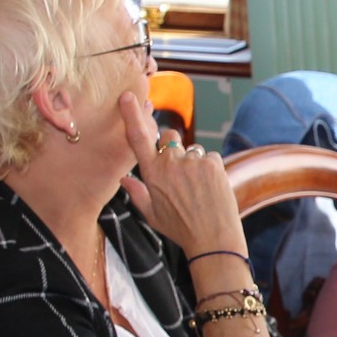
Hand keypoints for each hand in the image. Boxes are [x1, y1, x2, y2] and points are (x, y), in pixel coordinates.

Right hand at [116, 92, 242, 253]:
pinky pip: (209, 157)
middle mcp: (170, 162)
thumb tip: (124, 179)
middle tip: (180, 173)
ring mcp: (193, 160)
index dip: (132, 114)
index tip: (128, 96)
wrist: (213, 239)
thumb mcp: (152, 215)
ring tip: (198, 189)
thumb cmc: (180, 229)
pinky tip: (211, 188)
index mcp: (151, 173)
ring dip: (193, 162)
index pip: (137, 137)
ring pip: (191, 150)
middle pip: (169, 137)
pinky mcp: (213, 162)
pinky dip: (210, 169)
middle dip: (172, 147)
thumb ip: (137, 194)